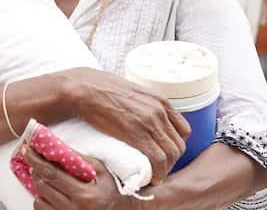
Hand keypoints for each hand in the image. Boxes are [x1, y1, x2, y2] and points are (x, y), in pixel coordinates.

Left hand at [24, 145, 152, 209]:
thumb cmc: (113, 188)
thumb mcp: (101, 170)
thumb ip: (78, 159)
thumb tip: (54, 145)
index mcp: (85, 195)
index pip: (51, 174)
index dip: (35, 160)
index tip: (26, 149)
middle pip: (42, 188)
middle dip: (35, 171)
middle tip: (35, 160)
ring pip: (39, 202)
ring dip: (38, 187)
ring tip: (46, 179)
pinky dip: (42, 200)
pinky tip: (51, 193)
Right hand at [58, 67, 190, 182]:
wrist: (83, 88)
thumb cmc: (99, 88)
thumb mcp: (129, 91)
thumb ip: (141, 103)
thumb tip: (138, 115)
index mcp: (159, 100)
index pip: (183, 129)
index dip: (175, 145)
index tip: (164, 153)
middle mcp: (160, 110)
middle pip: (179, 144)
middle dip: (172, 160)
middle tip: (158, 169)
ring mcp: (151, 122)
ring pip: (172, 154)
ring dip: (165, 169)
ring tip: (153, 175)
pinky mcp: (138, 134)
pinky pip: (159, 159)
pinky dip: (159, 172)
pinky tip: (152, 178)